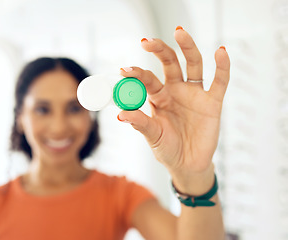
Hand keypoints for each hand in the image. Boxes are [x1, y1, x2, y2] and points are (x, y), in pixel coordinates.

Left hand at [118, 27, 229, 193]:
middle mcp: (175, 90)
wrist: (188, 165)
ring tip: (179, 32)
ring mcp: (194, 94)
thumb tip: (120, 114)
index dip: (137, 73)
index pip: (147, 79)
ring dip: (187, 48)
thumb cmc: (167, 149)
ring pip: (193, 64)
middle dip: (159, 50)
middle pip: (169, 63)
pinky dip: (222, 67)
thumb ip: (140, 123)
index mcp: (158, 97)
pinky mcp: (212, 102)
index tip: (124, 70)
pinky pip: (219, 81)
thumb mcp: (152, 136)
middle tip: (147, 41)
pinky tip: (221, 51)